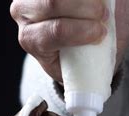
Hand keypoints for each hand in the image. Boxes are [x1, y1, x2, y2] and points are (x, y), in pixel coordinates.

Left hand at [10, 0, 128, 82]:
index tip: (101, 33)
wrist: (64, 33)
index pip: (54, 32)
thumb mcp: (79, 70)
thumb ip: (89, 75)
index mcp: (32, 41)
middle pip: (53, 2)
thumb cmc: (75, 55)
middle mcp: (23, 14)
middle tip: (105, 16)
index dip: (80, 31)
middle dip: (84, 8)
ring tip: (102, 5)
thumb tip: (97, 93)